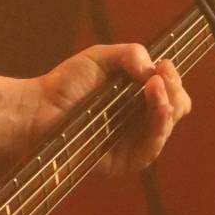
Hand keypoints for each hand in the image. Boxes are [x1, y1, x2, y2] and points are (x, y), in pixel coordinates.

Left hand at [32, 43, 189, 175]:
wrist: (37, 109)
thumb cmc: (66, 83)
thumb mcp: (101, 57)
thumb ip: (131, 54)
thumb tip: (155, 69)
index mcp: (139, 97)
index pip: (171, 90)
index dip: (172, 78)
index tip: (164, 65)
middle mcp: (140, 120)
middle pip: (177, 108)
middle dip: (175, 90)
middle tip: (161, 77)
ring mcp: (134, 142)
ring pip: (166, 127)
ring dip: (168, 105)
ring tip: (156, 88)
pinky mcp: (124, 161)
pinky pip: (151, 148)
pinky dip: (159, 127)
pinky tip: (158, 108)